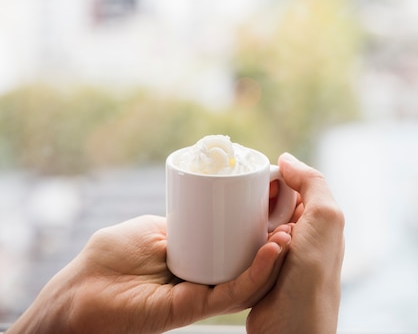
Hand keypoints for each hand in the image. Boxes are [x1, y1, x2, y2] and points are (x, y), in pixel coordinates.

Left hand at [9, 215, 291, 333]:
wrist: (80, 290)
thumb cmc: (108, 256)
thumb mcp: (151, 229)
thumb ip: (180, 225)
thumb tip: (207, 207)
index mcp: (192, 258)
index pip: (232, 246)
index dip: (256, 230)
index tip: (277, 206)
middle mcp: (201, 279)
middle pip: (245, 263)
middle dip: (272, 244)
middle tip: (293, 219)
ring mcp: (199, 295)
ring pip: (246, 280)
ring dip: (272, 258)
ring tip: (290, 234)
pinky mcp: (192, 310)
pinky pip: (230, 294)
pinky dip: (254, 275)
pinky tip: (271, 254)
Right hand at [247, 153, 344, 333]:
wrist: (288, 332)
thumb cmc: (311, 279)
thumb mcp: (325, 219)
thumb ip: (313, 182)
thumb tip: (287, 158)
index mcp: (319, 222)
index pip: (296, 185)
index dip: (277, 176)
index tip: (256, 174)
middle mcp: (302, 237)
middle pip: (273, 202)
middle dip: (259, 198)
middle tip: (242, 196)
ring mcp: (279, 256)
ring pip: (255, 222)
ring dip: (247, 220)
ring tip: (238, 219)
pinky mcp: (257, 271)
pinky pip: (243, 244)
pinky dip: (237, 239)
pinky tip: (227, 236)